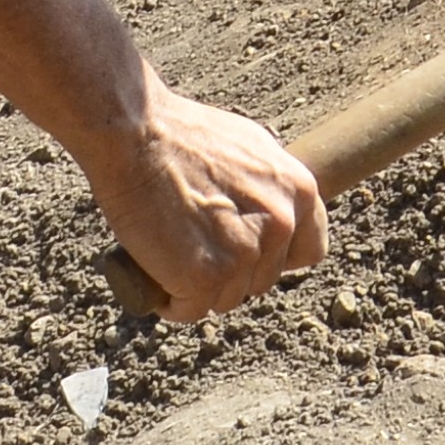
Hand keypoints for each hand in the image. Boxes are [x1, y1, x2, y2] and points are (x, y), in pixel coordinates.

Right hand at [84, 76, 326, 322]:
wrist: (136, 135)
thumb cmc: (180, 135)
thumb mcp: (248, 148)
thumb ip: (268, 186)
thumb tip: (272, 211)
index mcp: (299, 190)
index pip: (308, 251)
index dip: (275, 256)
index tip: (246, 250)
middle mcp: (281, 224)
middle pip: (262, 279)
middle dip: (230, 272)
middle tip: (193, 243)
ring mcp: (245, 253)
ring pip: (226, 298)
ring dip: (198, 288)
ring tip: (170, 251)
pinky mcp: (206, 276)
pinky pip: (190, 310)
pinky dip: (170, 301)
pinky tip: (155, 272)